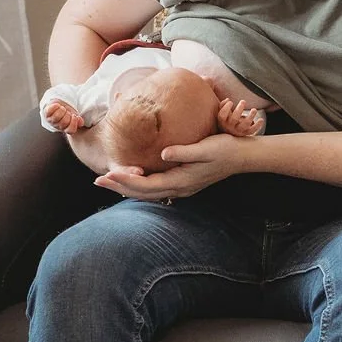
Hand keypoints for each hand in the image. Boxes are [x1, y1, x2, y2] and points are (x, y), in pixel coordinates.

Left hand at [43, 101, 86, 134]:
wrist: (59, 106)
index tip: (74, 116)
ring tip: (62, 108)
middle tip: (68, 111)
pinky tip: (57, 105)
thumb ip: (78, 120)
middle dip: (67, 114)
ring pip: (56, 117)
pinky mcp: (46, 114)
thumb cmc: (67, 112)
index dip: (73, 123)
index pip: (71, 130)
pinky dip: (54, 106)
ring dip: (61, 110)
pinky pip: (49, 111)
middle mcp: (58, 126)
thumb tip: (80, 121)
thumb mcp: (75, 116)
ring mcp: (51, 120)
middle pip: (64, 123)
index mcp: (66, 128)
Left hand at [95, 132, 250, 201]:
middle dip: (119, 187)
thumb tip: (164, 153)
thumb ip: (184, 151)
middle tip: (97, 180)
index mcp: (182, 180)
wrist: (243, 157)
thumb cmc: (226, 149)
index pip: (147, 184)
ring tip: (108, 181)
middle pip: (143, 193)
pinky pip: (156, 189)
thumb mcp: (206, 148)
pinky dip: (140, 186)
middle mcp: (180, 188)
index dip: (126, 180)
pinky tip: (131, 179)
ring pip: (148, 193)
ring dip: (127, 188)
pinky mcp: (183, 183)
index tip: (108, 173)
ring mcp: (182, 188)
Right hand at [216, 98, 264, 137]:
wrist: (230, 133)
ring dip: (250, 116)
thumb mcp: (222, 113)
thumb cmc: (226, 119)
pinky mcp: (245, 133)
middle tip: (243, 101)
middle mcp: (230, 126)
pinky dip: (258, 125)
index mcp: (223, 121)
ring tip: (254, 109)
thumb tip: (228, 99)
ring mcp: (238, 130)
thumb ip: (222, 105)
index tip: (231, 102)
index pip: (222, 115)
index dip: (226, 107)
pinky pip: (252, 130)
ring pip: (245, 124)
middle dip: (239, 109)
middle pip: (234, 118)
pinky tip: (261, 120)